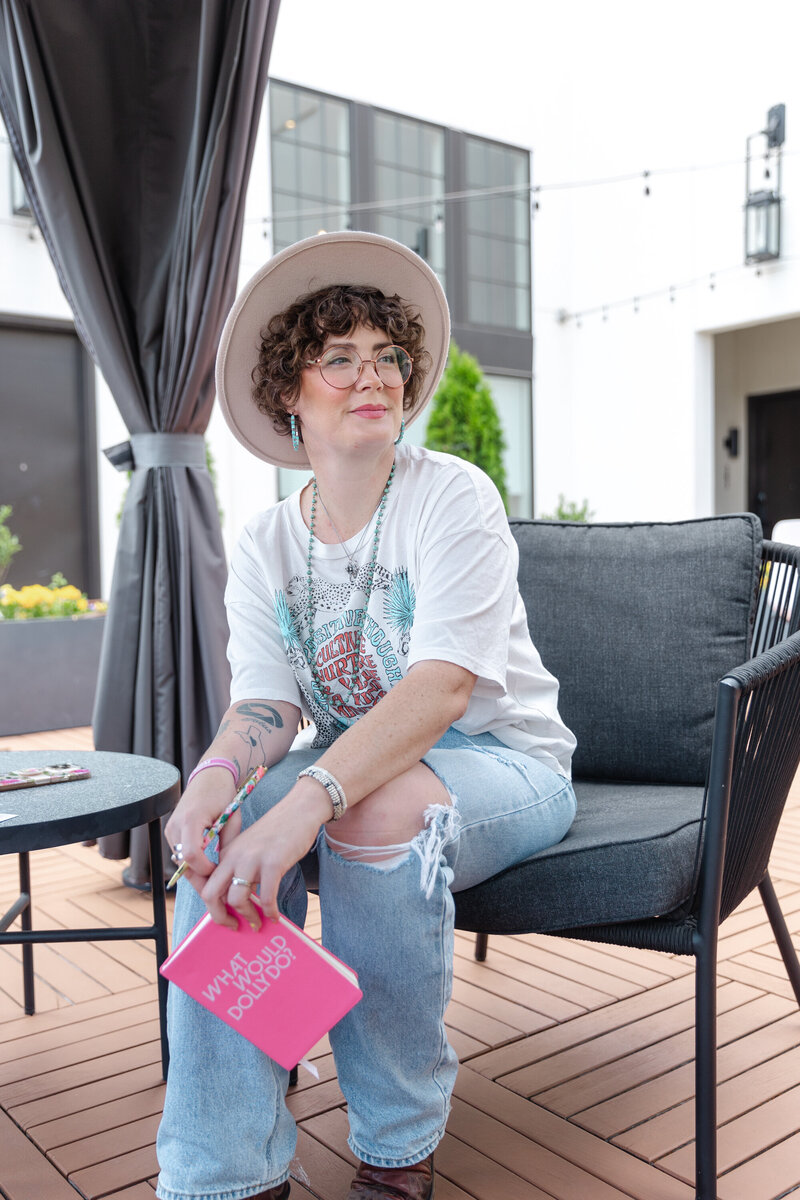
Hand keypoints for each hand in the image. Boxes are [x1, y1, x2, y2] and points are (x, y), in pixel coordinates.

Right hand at [164, 769, 238, 888]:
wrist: (210, 775)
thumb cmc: (223, 793)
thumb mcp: (231, 818)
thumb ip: (227, 843)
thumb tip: (227, 870)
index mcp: (191, 819)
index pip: (190, 854)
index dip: (204, 869)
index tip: (219, 872)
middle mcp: (176, 824)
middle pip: (182, 862)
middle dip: (199, 878)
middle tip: (217, 890)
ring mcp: (171, 828)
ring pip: (180, 860)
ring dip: (195, 872)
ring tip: (214, 880)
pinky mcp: (171, 830)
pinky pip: (179, 853)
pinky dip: (191, 862)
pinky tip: (207, 868)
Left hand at [200, 779, 331, 928]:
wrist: (299, 810)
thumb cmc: (277, 832)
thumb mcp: (250, 847)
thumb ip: (241, 868)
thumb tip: (239, 900)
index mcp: (226, 854)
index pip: (207, 885)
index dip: (213, 907)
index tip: (225, 918)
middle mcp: (234, 856)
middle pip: (211, 895)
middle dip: (220, 917)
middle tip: (235, 927)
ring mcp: (252, 859)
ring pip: (236, 899)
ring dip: (248, 917)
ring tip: (258, 923)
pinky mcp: (273, 863)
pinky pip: (267, 896)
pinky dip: (270, 912)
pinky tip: (275, 916)